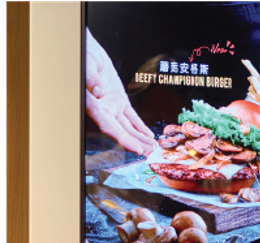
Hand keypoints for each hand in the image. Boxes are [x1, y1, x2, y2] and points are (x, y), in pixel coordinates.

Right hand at [85, 29, 155, 155]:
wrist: (88, 51)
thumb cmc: (83, 56)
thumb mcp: (86, 64)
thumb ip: (91, 79)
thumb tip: (99, 92)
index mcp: (93, 105)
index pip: (110, 127)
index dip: (124, 140)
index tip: (137, 149)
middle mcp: (103, 110)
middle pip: (121, 132)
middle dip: (136, 143)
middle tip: (150, 153)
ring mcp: (112, 106)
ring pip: (129, 127)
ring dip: (141, 138)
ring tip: (153, 148)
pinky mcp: (120, 100)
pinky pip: (132, 117)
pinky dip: (141, 127)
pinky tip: (149, 136)